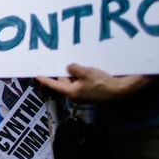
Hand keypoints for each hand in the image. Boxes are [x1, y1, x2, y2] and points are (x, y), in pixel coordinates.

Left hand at [35, 63, 149, 102]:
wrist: (121, 90)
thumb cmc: (102, 82)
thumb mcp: (85, 72)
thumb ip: (73, 69)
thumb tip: (68, 68)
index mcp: (72, 92)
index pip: (55, 85)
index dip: (45, 79)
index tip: (36, 75)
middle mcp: (77, 95)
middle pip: (64, 83)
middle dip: (61, 74)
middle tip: (55, 63)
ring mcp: (85, 94)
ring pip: (73, 82)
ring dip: (71, 74)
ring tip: (69, 63)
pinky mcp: (93, 91)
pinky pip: (81, 82)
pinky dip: (80, 75)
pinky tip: (81, 67)